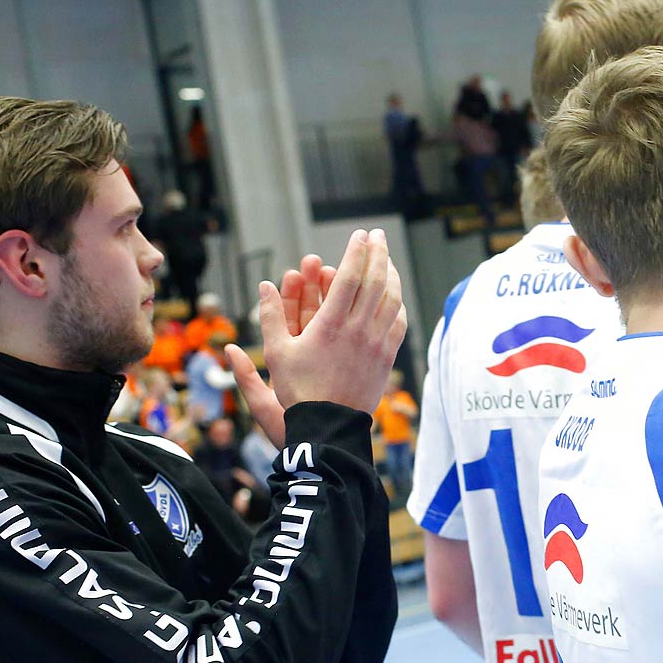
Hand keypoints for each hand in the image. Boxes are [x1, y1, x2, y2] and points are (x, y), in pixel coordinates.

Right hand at [227, 229, 405, 443]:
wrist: (329, 427)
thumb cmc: (298, 392)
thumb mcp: (277, 354)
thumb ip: (271, 316)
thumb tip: (264, 286)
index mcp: (331, 325)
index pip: (350, 278)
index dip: (356, 253)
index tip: (360, 235)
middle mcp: (359, 331)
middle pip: (376, 282)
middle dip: (378, 254)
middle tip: (378, 236)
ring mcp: (377, 344)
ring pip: (392, 300)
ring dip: (391, 275)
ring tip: (387, 259)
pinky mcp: (387, 358)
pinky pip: (398, 322)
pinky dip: (397, 303)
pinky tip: (393, 295)